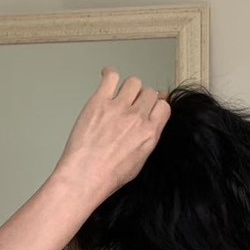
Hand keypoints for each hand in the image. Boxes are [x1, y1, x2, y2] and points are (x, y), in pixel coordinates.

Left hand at [56, 69, 170, 196]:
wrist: (85, 175)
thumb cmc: (109, 174)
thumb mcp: (140, 161)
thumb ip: (148, 138)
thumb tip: (151, 124)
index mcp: (150, 132)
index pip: (163, 105)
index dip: (157, 104)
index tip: (152, 104)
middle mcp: (137, 117)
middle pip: (149, 92)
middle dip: (142, 98)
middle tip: (132, 105)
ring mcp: (118, 107)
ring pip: (134, 82)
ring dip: (129, 88)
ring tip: (119, 96)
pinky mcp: (99, 102)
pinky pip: (111, 77)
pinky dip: (110, 74)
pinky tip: (107, 77)